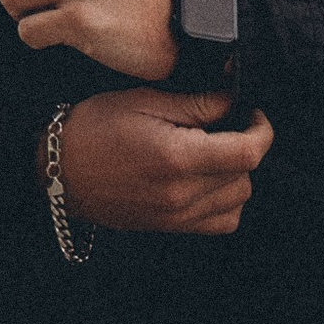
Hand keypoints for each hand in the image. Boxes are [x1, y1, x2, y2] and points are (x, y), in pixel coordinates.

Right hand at [55, 85, 271, 236]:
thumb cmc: (96, 128)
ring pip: (238, 200)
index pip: (248, 152)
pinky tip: (208, 176)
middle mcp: (182, 194)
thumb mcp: (144, 99)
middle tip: (227, 121)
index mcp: (178, 158)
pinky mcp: (172, 227)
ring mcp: (177, 216)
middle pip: (246, 176)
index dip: (262, 129)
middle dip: (246, 145)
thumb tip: (233, 95)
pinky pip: (221, 222)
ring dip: (237, 173)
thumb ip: (195, 102)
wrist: (61, 172)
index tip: (254, 112)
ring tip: (215, 148)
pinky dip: (226, 200)